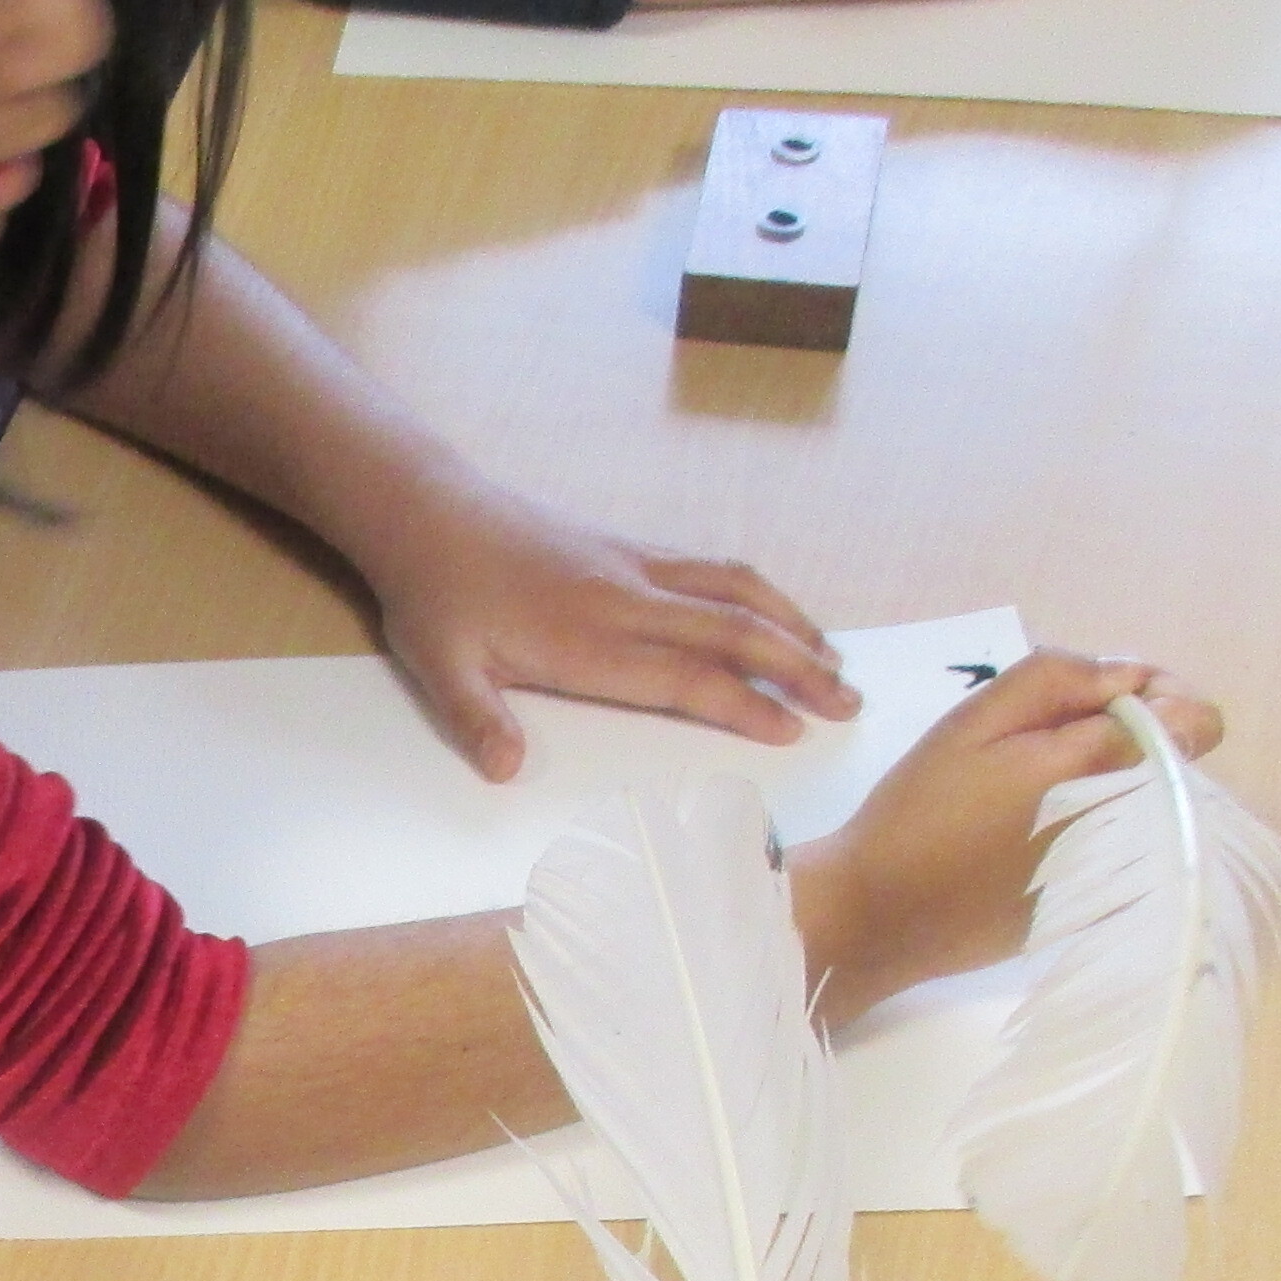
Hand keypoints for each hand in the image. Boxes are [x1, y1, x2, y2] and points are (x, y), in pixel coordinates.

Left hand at [349, 466, 857, 782]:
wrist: (430, 512)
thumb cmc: (435, 597)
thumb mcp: (439, 667)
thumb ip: (476, 720)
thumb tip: (505, 769)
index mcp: (585, 639)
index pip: (682, 677)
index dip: (741, 705)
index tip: (791, 732)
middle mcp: (626, 598)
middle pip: (732, 631)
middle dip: (797, 669)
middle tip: (850, 705)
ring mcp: (636, 566)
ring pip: (736, 589)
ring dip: (793, 625)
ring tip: (836, 662)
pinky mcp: (634, 547)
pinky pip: (715, 567)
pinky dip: (760, 595)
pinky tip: (780, 617)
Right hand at [789, 643, 1223, 1020]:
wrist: (878, 916)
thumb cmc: (918, 811)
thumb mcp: (971, 722)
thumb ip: (1056, 680)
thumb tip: (1125, 675)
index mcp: (1104, 767)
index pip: (1196, 719)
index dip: (1157, 697)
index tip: (1100, 701)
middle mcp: (1132, 823)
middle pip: (1175, 762)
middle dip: (1124, 738)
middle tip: (1046, 746)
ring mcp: (1120, 875)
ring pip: (1150, 807)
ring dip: (1107, 786)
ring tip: (1031, 796)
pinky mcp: (1097, 910)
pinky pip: (1122, 851)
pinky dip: (1088, 833)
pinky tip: (1025, 841)